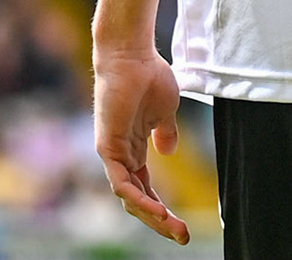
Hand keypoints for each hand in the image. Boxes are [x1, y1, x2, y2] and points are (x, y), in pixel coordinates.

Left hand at [93, 45, 189, 244]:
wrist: (133, 55)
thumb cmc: (149, 76)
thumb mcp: (165, 111)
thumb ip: (165, 132)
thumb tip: (168, 151)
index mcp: (133, 148)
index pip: (145, 188)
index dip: (162, 208)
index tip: (183, 225)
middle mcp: (120, 155)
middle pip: (137, 199)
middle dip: (159, 220)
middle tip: (182, 236)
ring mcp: (113, 153)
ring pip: (129, 197)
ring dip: (151, 215)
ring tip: (174, 228)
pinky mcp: (108, 147)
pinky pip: (122, 183)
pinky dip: (139, 198)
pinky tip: (159, 209)